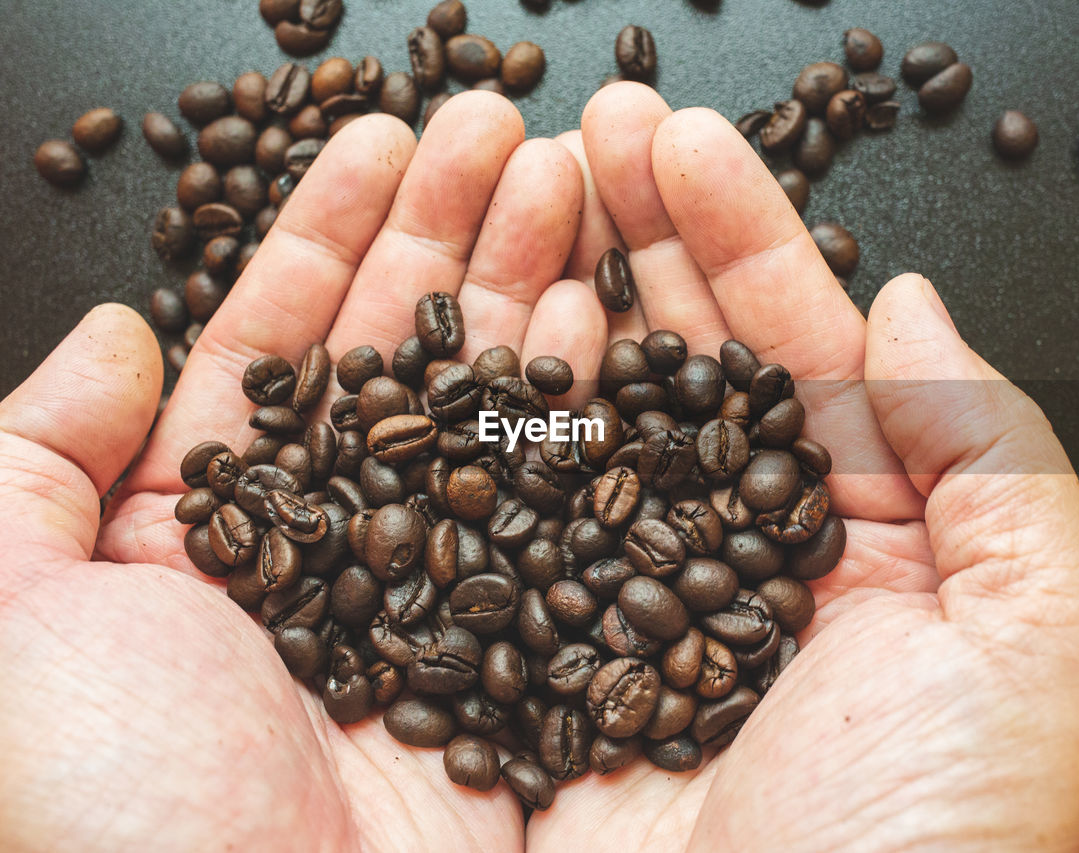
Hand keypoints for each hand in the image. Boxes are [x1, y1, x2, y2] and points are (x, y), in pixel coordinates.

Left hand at [0, 93, 607, 849]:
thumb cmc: (115, 820)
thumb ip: (23, 461)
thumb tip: (115, 332)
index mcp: (208, 535)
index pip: (278, 341)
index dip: (328, 228)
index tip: (384, 135)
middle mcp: (331, 556)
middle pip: (403, 353)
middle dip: (454, 227)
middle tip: (511, 129)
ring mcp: (441, 598)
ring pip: (490, 407)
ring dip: (531, 284)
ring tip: (575, 180)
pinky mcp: (529, 648)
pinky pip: (561, 501)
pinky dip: (582, 402)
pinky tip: (604, 314)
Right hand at [523, 84, 1078, 850]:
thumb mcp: (1048, 650)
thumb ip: (995, 459)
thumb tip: (908, 312)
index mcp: (882, 555)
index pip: (804, 356)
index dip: (749, 240)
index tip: (685, 147)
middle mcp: (752, 574)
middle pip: (690, 369)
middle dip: (643, 240)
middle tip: (592, 132)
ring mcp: (638, 618)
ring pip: (599, 429)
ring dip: (563, 303)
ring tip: (526, 190)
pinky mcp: (543, 676)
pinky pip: (518, 528)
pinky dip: (495, 431)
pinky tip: (479, 339)